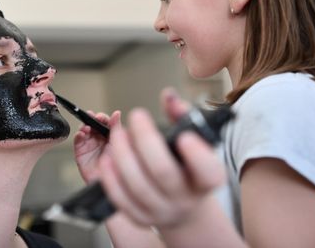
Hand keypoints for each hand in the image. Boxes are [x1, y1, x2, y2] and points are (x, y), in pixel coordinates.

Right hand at [74, 110, 120, 182]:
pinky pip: (78, 142)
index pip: (105, 122)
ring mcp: (90, 147)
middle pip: (93, 124)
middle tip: (93, 118)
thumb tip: (116, 113)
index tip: (101, 116)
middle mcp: (100, 140)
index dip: (103, 118)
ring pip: (84, 131)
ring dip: (84, 126)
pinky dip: (78, 136)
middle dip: (92, 119)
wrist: (113, 188)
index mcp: (111, 137)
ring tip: (87, 127)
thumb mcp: (120, 145)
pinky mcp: (81, 154)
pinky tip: (82, 134)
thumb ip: (117, 128)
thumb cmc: (120, 169)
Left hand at [98, 88, 225, 228]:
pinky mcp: (140, 217)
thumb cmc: (186, 164)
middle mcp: (186, 198)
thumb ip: (181, 117)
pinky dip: (110, 178)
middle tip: (136, 117)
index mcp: (207, 179)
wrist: (180, 201)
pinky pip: (121, 200)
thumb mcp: (193, 141)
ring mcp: (162, 210)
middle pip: (163, 172)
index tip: (183, 135)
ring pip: (137, 186)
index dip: (197, 154)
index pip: (208, 170)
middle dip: (145, 141)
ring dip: (122, 155)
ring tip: (116, 134)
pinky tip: (106, 158)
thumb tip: (168, 96)